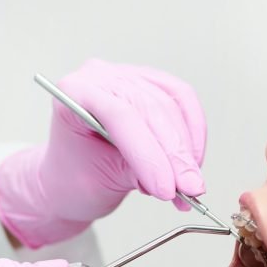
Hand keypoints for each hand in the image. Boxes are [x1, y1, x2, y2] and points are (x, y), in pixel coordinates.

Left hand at [0, 59, 207, 248]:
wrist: (71, 176)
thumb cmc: (74, 176)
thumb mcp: (100, 180)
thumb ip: (139, 175)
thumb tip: (177, 183)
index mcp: (73, 92)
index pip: (120, 115)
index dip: (148, 154)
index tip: (167, 188)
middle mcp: (101, 77)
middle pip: (150, 109)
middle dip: (174, 155)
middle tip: (189, 189)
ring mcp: (128, 77)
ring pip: (172, 106)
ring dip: (186, 149)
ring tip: (189, 185)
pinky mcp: (153, 84)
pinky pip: (184, 102)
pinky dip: (193, 133)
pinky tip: (194, 160)